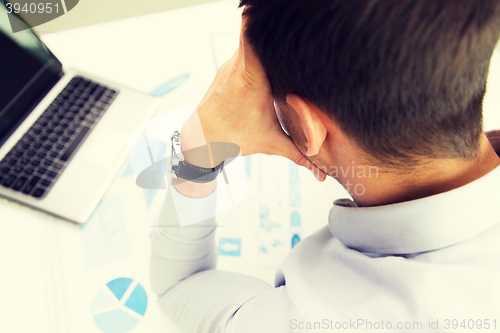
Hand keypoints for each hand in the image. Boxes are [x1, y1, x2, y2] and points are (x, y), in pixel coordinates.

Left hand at [180, 14, 325, 181]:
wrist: (201, 138)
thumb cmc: (234, 137)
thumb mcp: (271, 144)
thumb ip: (299, 154)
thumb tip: (322, 173)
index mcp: (251, 79)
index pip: (252, 37)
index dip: (259, 21)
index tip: (277, 13)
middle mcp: (240, 65)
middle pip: (254, 30)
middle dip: (274, 26)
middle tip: (296, 19)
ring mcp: (233, 62)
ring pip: (250, 37)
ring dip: (267, 35)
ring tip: (290, 31)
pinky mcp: (230, 64)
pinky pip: (245, 44)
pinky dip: (258, 43)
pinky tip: (272, 44)